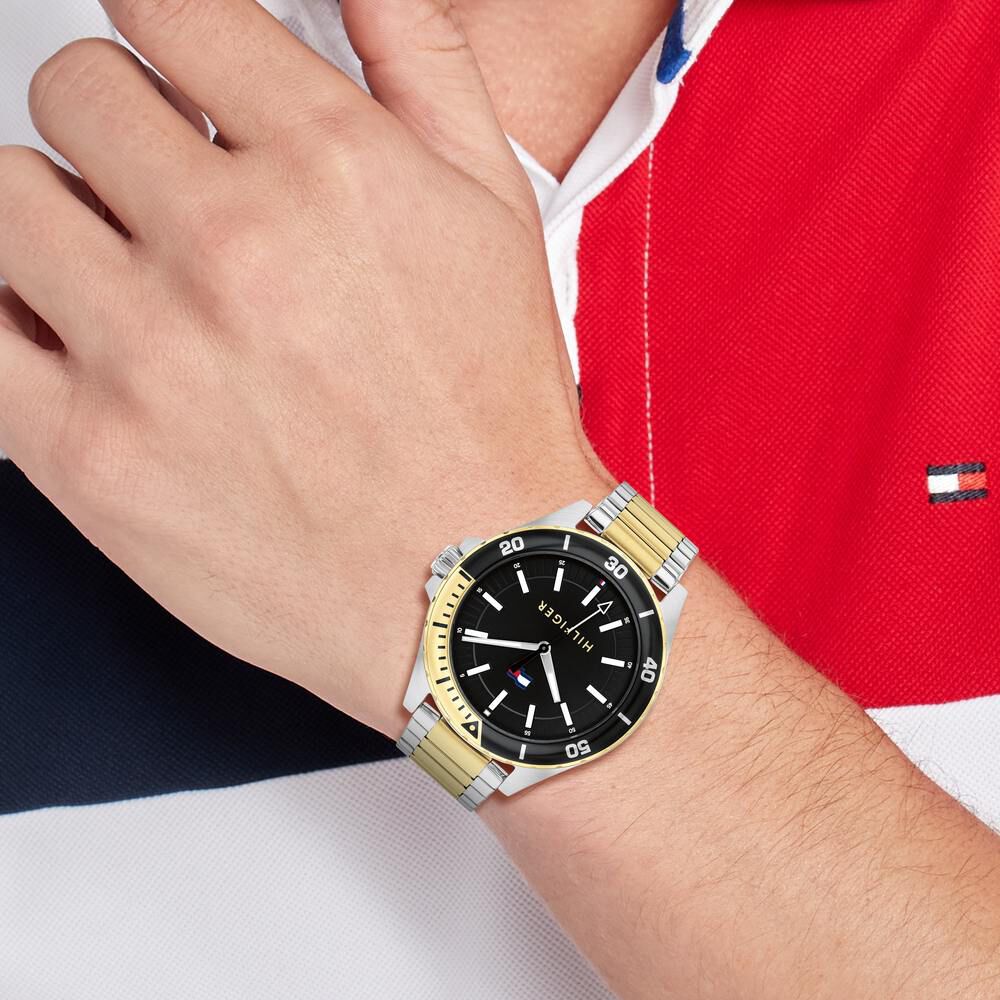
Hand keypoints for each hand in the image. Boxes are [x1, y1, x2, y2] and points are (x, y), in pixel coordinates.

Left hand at [0, 0, 610, 734]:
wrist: (475, 579)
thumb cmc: (491, 410)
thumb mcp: (497, 209)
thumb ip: (419, 54)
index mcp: (328, 165)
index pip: (161, 5)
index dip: (164, 30)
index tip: (176, 73)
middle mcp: (230, 245)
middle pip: (73, 93)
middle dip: (120, 130)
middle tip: (172, 197)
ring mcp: (147, 354)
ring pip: (4, 202)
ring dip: (61, 222)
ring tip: (135, 281)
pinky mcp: (91, 459)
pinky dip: (13, 323)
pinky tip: (79, 345)